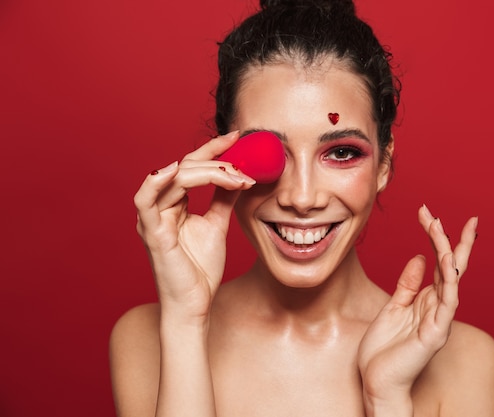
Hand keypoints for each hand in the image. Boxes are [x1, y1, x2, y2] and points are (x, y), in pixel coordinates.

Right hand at [133, 131, 255, 321]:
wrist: (195, 304)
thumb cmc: (201, 270)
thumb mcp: (217, 225)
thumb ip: (224, 199)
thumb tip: (240, 175)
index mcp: (173, 204)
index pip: (192, 167)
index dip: (212, 149)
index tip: (236, 137)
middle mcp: (159, 206)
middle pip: (185, 168)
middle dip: (218, 163)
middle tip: (246, 168)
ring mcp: (152, 218)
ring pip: (174, 178)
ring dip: (206, 172)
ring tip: (234, 175)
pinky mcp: (151, 232)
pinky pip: (146, 200)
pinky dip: (158, 181)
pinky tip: (177, 170)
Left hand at [358, 205, 477, 402]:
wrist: (377, 381)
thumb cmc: (384, 349)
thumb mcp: (393, 307)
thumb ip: (407, 284)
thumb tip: (419, 257)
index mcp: (428, 300)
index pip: (440, 263)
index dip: (437, 238)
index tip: (428, 213)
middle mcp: (438, 307)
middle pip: (452, 267)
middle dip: (452, 240)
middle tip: (452, 216)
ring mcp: (439, 320)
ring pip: (451, 280)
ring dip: (448, 253)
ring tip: (441, 229)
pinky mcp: (435, 334)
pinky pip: (446, 303)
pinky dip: (448, 282)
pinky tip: (446, 262)